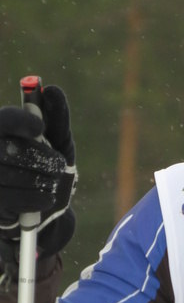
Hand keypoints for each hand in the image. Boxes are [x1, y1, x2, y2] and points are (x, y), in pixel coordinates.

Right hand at [0, 85, 76, 265]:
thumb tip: (52, 90)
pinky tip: (44, 199)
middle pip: (7, 149)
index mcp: (0, 132)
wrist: (45, 213)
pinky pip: (9, 200)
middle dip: (39, 158)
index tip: (39, 128)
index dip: (20, 121)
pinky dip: (33, 199)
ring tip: (52, 183)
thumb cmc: (48, 168)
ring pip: (7, 175)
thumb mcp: (57, 142)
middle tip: (58, 165)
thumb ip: (56, 117)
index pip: (4, 120)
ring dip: (39, 180)